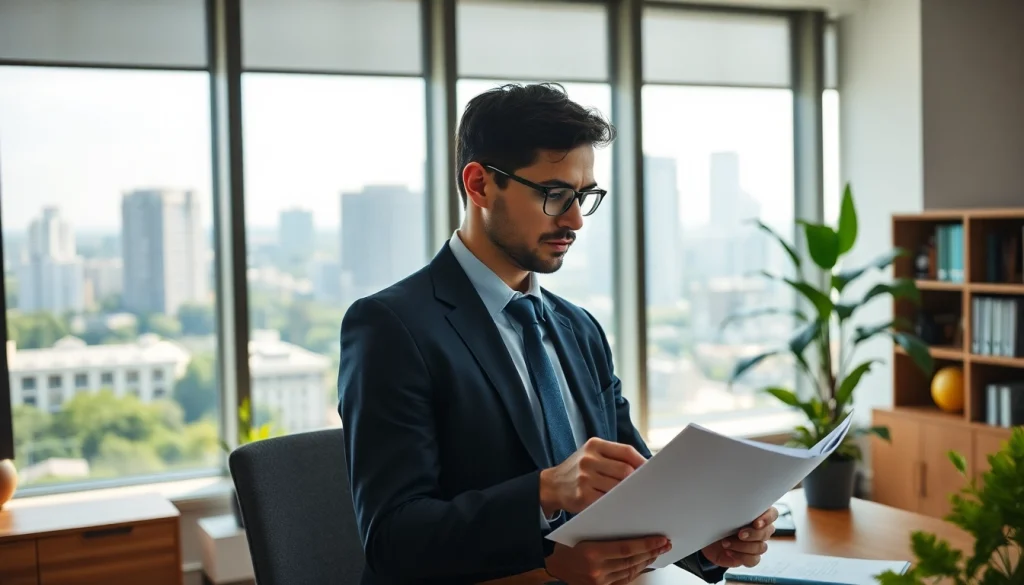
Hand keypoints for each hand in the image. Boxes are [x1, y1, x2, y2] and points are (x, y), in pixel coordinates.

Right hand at [539, 437, 646, 515]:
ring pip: (618, 487)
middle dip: (636, 481)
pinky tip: (621, 506)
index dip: (642, 462)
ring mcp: (584, 478)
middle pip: (625, 471)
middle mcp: (589, 459)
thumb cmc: (578, 470)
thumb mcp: (591, 455)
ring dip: (628, 494)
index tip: (653, 471)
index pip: (626, 451)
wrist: (551, 485)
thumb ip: (614, 457)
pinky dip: (617, 504)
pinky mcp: (582, 496)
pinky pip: (607, 501)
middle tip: (646, 489)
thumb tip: (644, 467)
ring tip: (636, 498)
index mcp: (594, 445)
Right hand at [546, 536, 671, 584]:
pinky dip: (636, 571)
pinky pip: (624, 579)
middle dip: (651, 551)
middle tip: (665, 543)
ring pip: (630, 570)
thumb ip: (603, 531)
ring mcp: (599, 581)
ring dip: (646, 561)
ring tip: (658, 551)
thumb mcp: (581, 533)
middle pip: (631, 560)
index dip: (646, 544)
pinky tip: (644, 563)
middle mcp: (597, 570)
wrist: (553, 568)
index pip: (626, 548)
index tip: (660, 539)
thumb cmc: (566, 547)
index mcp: (592, 552)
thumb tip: (628, 523)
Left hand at [700, 506, 778, 567]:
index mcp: (757, 514)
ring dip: (743, 546)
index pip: (772, 514)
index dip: (767, 518)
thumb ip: (732, 506)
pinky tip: (729, 551)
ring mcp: (756, 544)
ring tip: (726, 542)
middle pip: (767, 532)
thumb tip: (732, 500)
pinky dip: (740, 556)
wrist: (707, 537)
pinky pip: (753, 560)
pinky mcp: (750, 557)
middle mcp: (760, 529)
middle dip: (753, 534)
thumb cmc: (717, 520)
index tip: (756, 523)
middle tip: (739, 534)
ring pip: (761, 547)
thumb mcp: (723, 510)